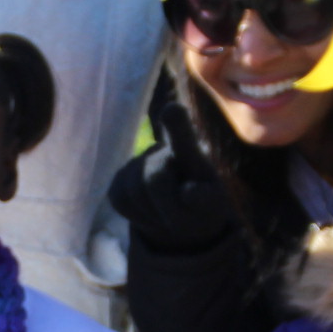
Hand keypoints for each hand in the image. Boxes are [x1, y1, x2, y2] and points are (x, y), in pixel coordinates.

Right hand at [134, 104, 239, 249]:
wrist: (183, 218)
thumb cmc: (201, 207)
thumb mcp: (213, 203)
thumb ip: (204, 198)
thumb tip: (189, 192)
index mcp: (189, 153)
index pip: (183, 136)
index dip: (177, 123)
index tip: (172, 110)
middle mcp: (160, 150)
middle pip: (155, 179)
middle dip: (168, 206)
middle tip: (181, 221)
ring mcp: (136, 164)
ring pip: (134, 191)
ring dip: (153, 214)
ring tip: (168, 217)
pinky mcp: (119, 182)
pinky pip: (120, 199)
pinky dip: (137, 216)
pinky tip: (151, 215)